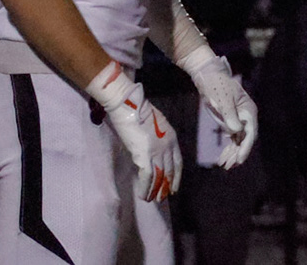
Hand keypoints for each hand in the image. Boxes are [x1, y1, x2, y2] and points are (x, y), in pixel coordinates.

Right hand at [93, 69, 181, 200]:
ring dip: (156, 190)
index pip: (178, 162)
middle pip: (170, 171)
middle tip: (164, 198)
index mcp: (172, 138)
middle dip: (167, 186)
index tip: (174, 186)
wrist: (129, 106)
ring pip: (159, 176)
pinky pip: (148, 176)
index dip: (176, 176)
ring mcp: (157, 151)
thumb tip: (152, 152)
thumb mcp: (154, 125)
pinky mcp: (145, 155)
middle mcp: (168, 146)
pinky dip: (145, 188)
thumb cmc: (138, 112)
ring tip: (152, 200)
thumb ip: (157, 139)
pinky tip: (142, 195)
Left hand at [183, 52, 257, 167]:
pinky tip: (222, 157)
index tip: (240, 160)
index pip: (250, 133)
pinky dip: (228, 148)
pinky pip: (232, 138)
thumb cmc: (216, 85)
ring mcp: (238, 119)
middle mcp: (246, 117)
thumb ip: (230, 115)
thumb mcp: (222, 99)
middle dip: (238, 153)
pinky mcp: (230, 121)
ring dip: (232, 153)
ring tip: (224, 164)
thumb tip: (236, 132)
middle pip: (245, 139)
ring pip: (239, 141)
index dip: (246, 147)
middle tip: (228, 166)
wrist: (207, 76)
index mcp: (248, 111)